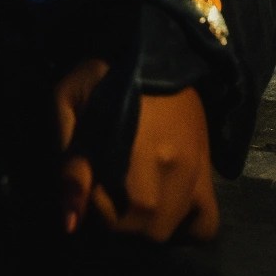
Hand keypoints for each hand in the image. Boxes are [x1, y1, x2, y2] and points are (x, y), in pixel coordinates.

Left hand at [55, 58, 219, 241]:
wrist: (152, 46)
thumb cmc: (103, 73)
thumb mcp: (69, 103)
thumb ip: (68, 164)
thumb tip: (70, 223)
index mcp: (134, 150)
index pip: (113, 216)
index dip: (94, 210)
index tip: (86, 186)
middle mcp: (170, 167)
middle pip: (144, 227)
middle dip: (117, 220)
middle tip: (105, 190)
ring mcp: (193, 172)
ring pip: (168, 228)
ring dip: (144, 225)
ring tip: (128, 197)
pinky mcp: (207, 171)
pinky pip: (206, 223)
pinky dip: (186, 229)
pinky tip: (164, 210)